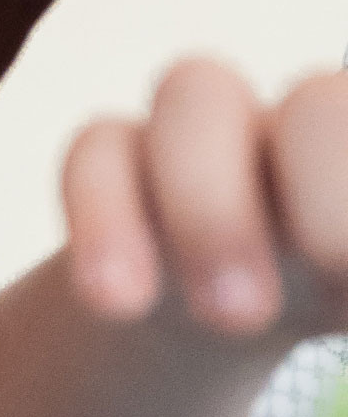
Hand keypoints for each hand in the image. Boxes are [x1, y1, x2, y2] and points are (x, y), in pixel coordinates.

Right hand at [63, 61, 347, 343]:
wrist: (228, 303)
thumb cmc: (336, 287)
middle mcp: (307, 121)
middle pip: (320, 104)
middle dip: (328, 184)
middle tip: (330, 268)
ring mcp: (206, 128)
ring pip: (195, 97)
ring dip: (212, 207)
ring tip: (233, 319)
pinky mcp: (111, 156)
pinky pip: (93, 152)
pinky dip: (103, 221)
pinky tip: (121, 301)